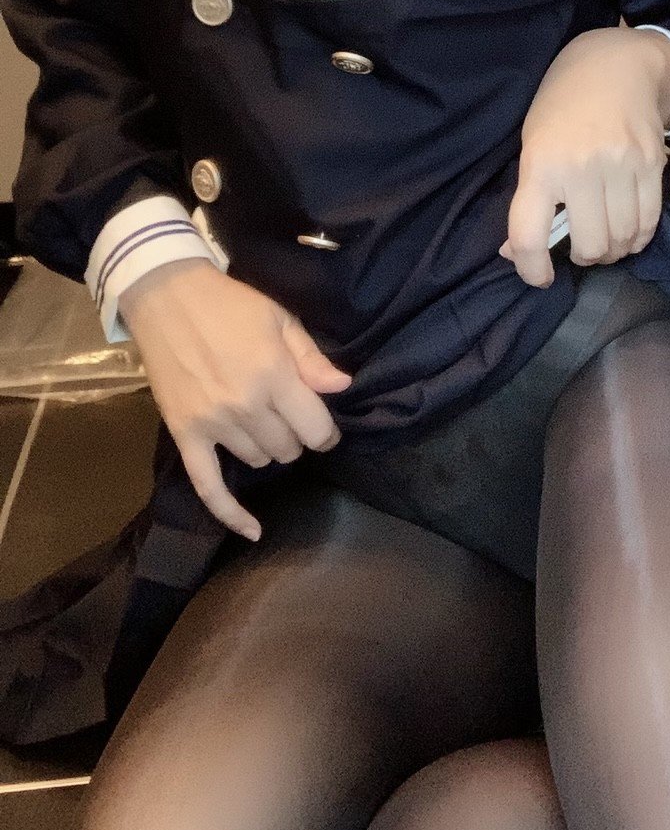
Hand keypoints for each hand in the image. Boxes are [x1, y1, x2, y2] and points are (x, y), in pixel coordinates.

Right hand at [120, 258, 351, 540]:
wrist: (167, 297)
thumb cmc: (230, 304)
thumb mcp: (280, 319)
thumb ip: (311, 358)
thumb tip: (343, 387)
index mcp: (275, 375)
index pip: (315, 428)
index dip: (325, 431)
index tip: (322, 425)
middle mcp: (246, 406)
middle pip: (288, 449)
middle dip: (295, 435)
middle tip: (287, 413)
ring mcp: (213, 424)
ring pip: (258, 461)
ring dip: (266, 447)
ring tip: (259, 421)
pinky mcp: (185, 435)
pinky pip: (208, 487)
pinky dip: (231, 514)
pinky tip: (254, 532)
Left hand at [498, 28, 669, 287]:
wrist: (615, 63)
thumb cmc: (562, 104)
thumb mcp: (532, 143)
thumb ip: (528, 198)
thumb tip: (517, 253)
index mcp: (541, 163)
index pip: (530, 234)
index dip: (531, 269)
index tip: (538, 276)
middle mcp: (582, 167)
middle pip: (589, 245)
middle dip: (584, 258)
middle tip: (580, 248)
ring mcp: (622, 165)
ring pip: (622, 240)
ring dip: (613, 251)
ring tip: (605, 241)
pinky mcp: (654, 164)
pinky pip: (649, 222)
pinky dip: (638, 238)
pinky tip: (628, 233)